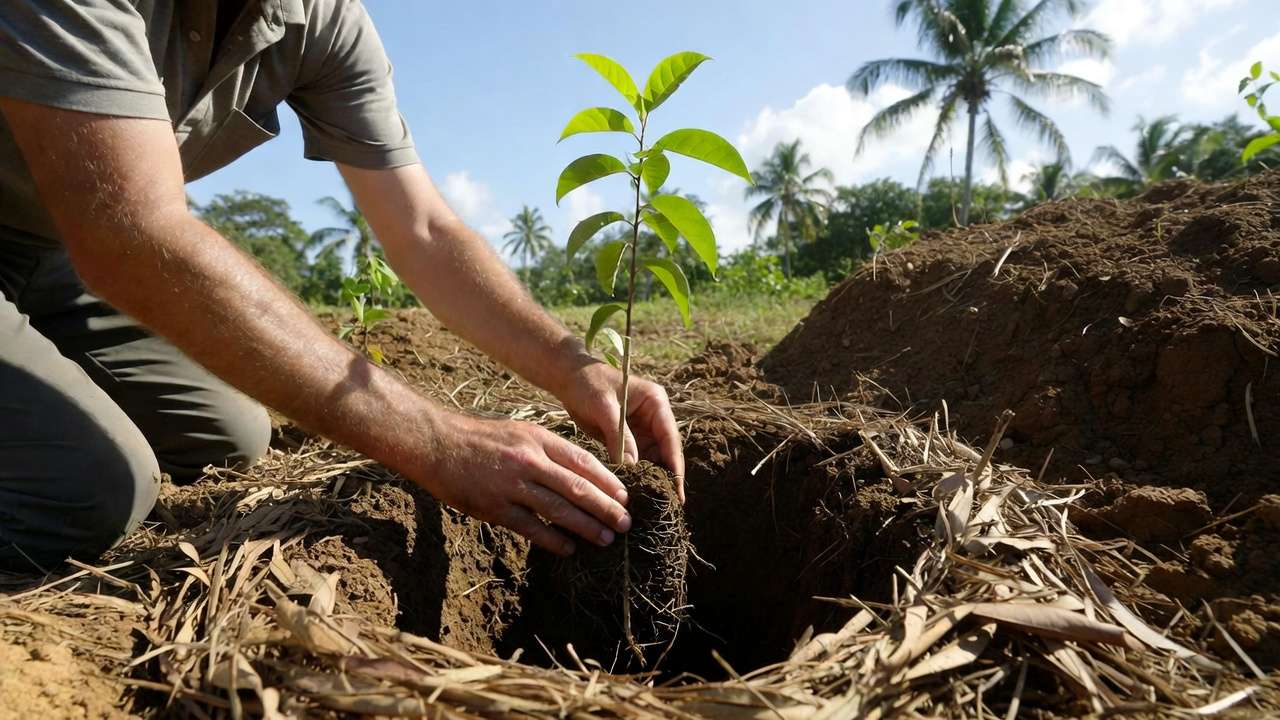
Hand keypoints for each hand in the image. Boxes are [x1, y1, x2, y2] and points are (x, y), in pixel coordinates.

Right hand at [417, 413, 631, 555]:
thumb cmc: (480, 439)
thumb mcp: (519, 432)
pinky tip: (569, 549)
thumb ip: (547, 450)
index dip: (608, 482)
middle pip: (578, 487)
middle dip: (606, 508)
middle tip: (626, 523)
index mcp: (538, 439)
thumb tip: (581, 473)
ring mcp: (511, 485)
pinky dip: (554, 539)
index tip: (625, 497)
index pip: (583, 462)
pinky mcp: (494, 507)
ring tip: (607, 538)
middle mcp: (529, 460)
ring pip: (559, 509)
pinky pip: (531, 527)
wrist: (436, 445)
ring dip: (586, 526)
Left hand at [557, 361, 685, 501]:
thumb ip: (620, 436)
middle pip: (665, 452)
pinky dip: (635, 476)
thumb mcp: (604, 408)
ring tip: (653, 505)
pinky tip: (634, 494)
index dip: (675, 465)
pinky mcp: (627, 439)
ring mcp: (642, 429)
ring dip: (651, 479)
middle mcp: (654, 417)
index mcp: (656, 403)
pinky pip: (636, 461)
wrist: (567, 377)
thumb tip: (633, 468)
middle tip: (669, 506)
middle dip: (666, 477)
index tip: (678, 490)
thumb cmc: (587, 383)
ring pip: (652, 460)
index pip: (670, 438)